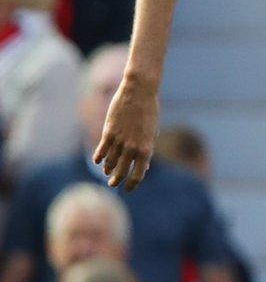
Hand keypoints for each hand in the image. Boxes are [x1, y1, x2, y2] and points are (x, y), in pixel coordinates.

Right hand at [93, 72, 160, 190]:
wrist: (139, 92)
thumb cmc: (149, 112)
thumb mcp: (152, 133)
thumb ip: (147, 150)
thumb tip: (145, 168)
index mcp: (147, 149)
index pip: (138, 174)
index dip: (132, 184)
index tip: (128, 189)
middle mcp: (133, 148)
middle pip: (121, 171)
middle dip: (116, 180)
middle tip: (113, 184)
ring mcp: (120, 140)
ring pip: (109, 162)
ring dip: (107, 169)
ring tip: (106, 172)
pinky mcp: (108, 132)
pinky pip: (101, 150)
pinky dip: (99, 157)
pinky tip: (98, 161)